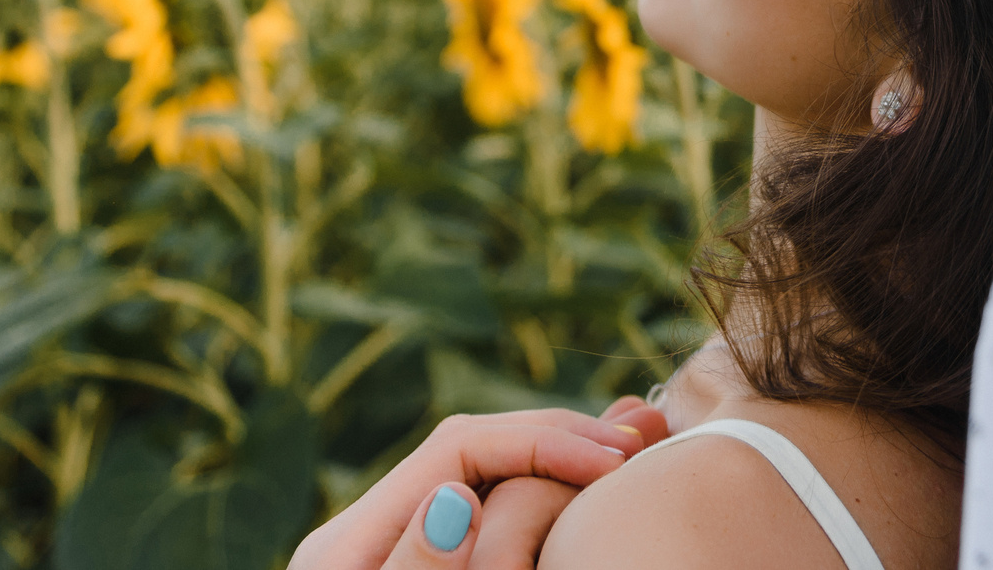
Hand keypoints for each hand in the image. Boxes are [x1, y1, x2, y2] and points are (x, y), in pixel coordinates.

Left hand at [289, 399, 670, 569]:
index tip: (615, 460)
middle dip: (561, 437)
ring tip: (633, 451)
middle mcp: (370, 535)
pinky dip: (542, 499)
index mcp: (347, 544)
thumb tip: (453, 495)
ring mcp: (398, 554)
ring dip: (559, 460)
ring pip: (486, 481)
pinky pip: (488, 518)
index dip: (543, 440)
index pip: (459, 446)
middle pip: (476, 449)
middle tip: (646, 439)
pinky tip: (589, 497)